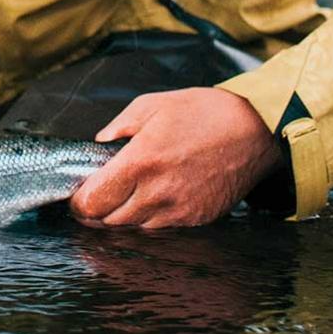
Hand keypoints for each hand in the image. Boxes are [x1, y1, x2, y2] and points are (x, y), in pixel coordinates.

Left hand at [67, 87, 283, 228]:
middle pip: (108, 221)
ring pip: (132, 228)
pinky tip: (149, 200)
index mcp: (142, 161)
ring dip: (120, 217)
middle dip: (95, 212)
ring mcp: (178, 210)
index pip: (94, 200)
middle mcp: (158, 192)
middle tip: (94, 197)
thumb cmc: (204, 112)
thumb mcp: (153, 104)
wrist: (255, 130)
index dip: (79, 202)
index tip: (77, 194)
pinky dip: (147, 220)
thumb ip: (119, 126)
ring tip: (121, 197)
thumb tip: (100, 143)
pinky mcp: (196, 219)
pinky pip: (160, 229)